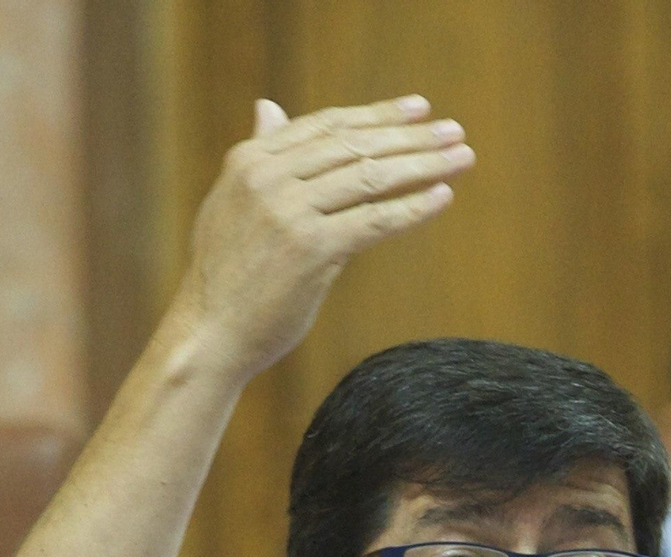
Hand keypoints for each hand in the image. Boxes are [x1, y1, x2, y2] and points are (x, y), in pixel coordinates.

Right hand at [174, 96, 474, 382]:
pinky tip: (443, 197)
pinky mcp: (310, 249)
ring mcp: (289, 211)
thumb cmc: (226, 278)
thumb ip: (260, 156)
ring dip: (422, 165)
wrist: (208, 334)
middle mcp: (268, 176)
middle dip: (410, 136)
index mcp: (251, 160)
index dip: (377, 115)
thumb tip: (269, 108)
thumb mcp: (235, 204)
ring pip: (369, 177)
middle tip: (454, 130)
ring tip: (461, 157)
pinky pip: (374, 221)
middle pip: (354, 145)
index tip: (417, 109)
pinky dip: (412, 208)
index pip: (327, 127)